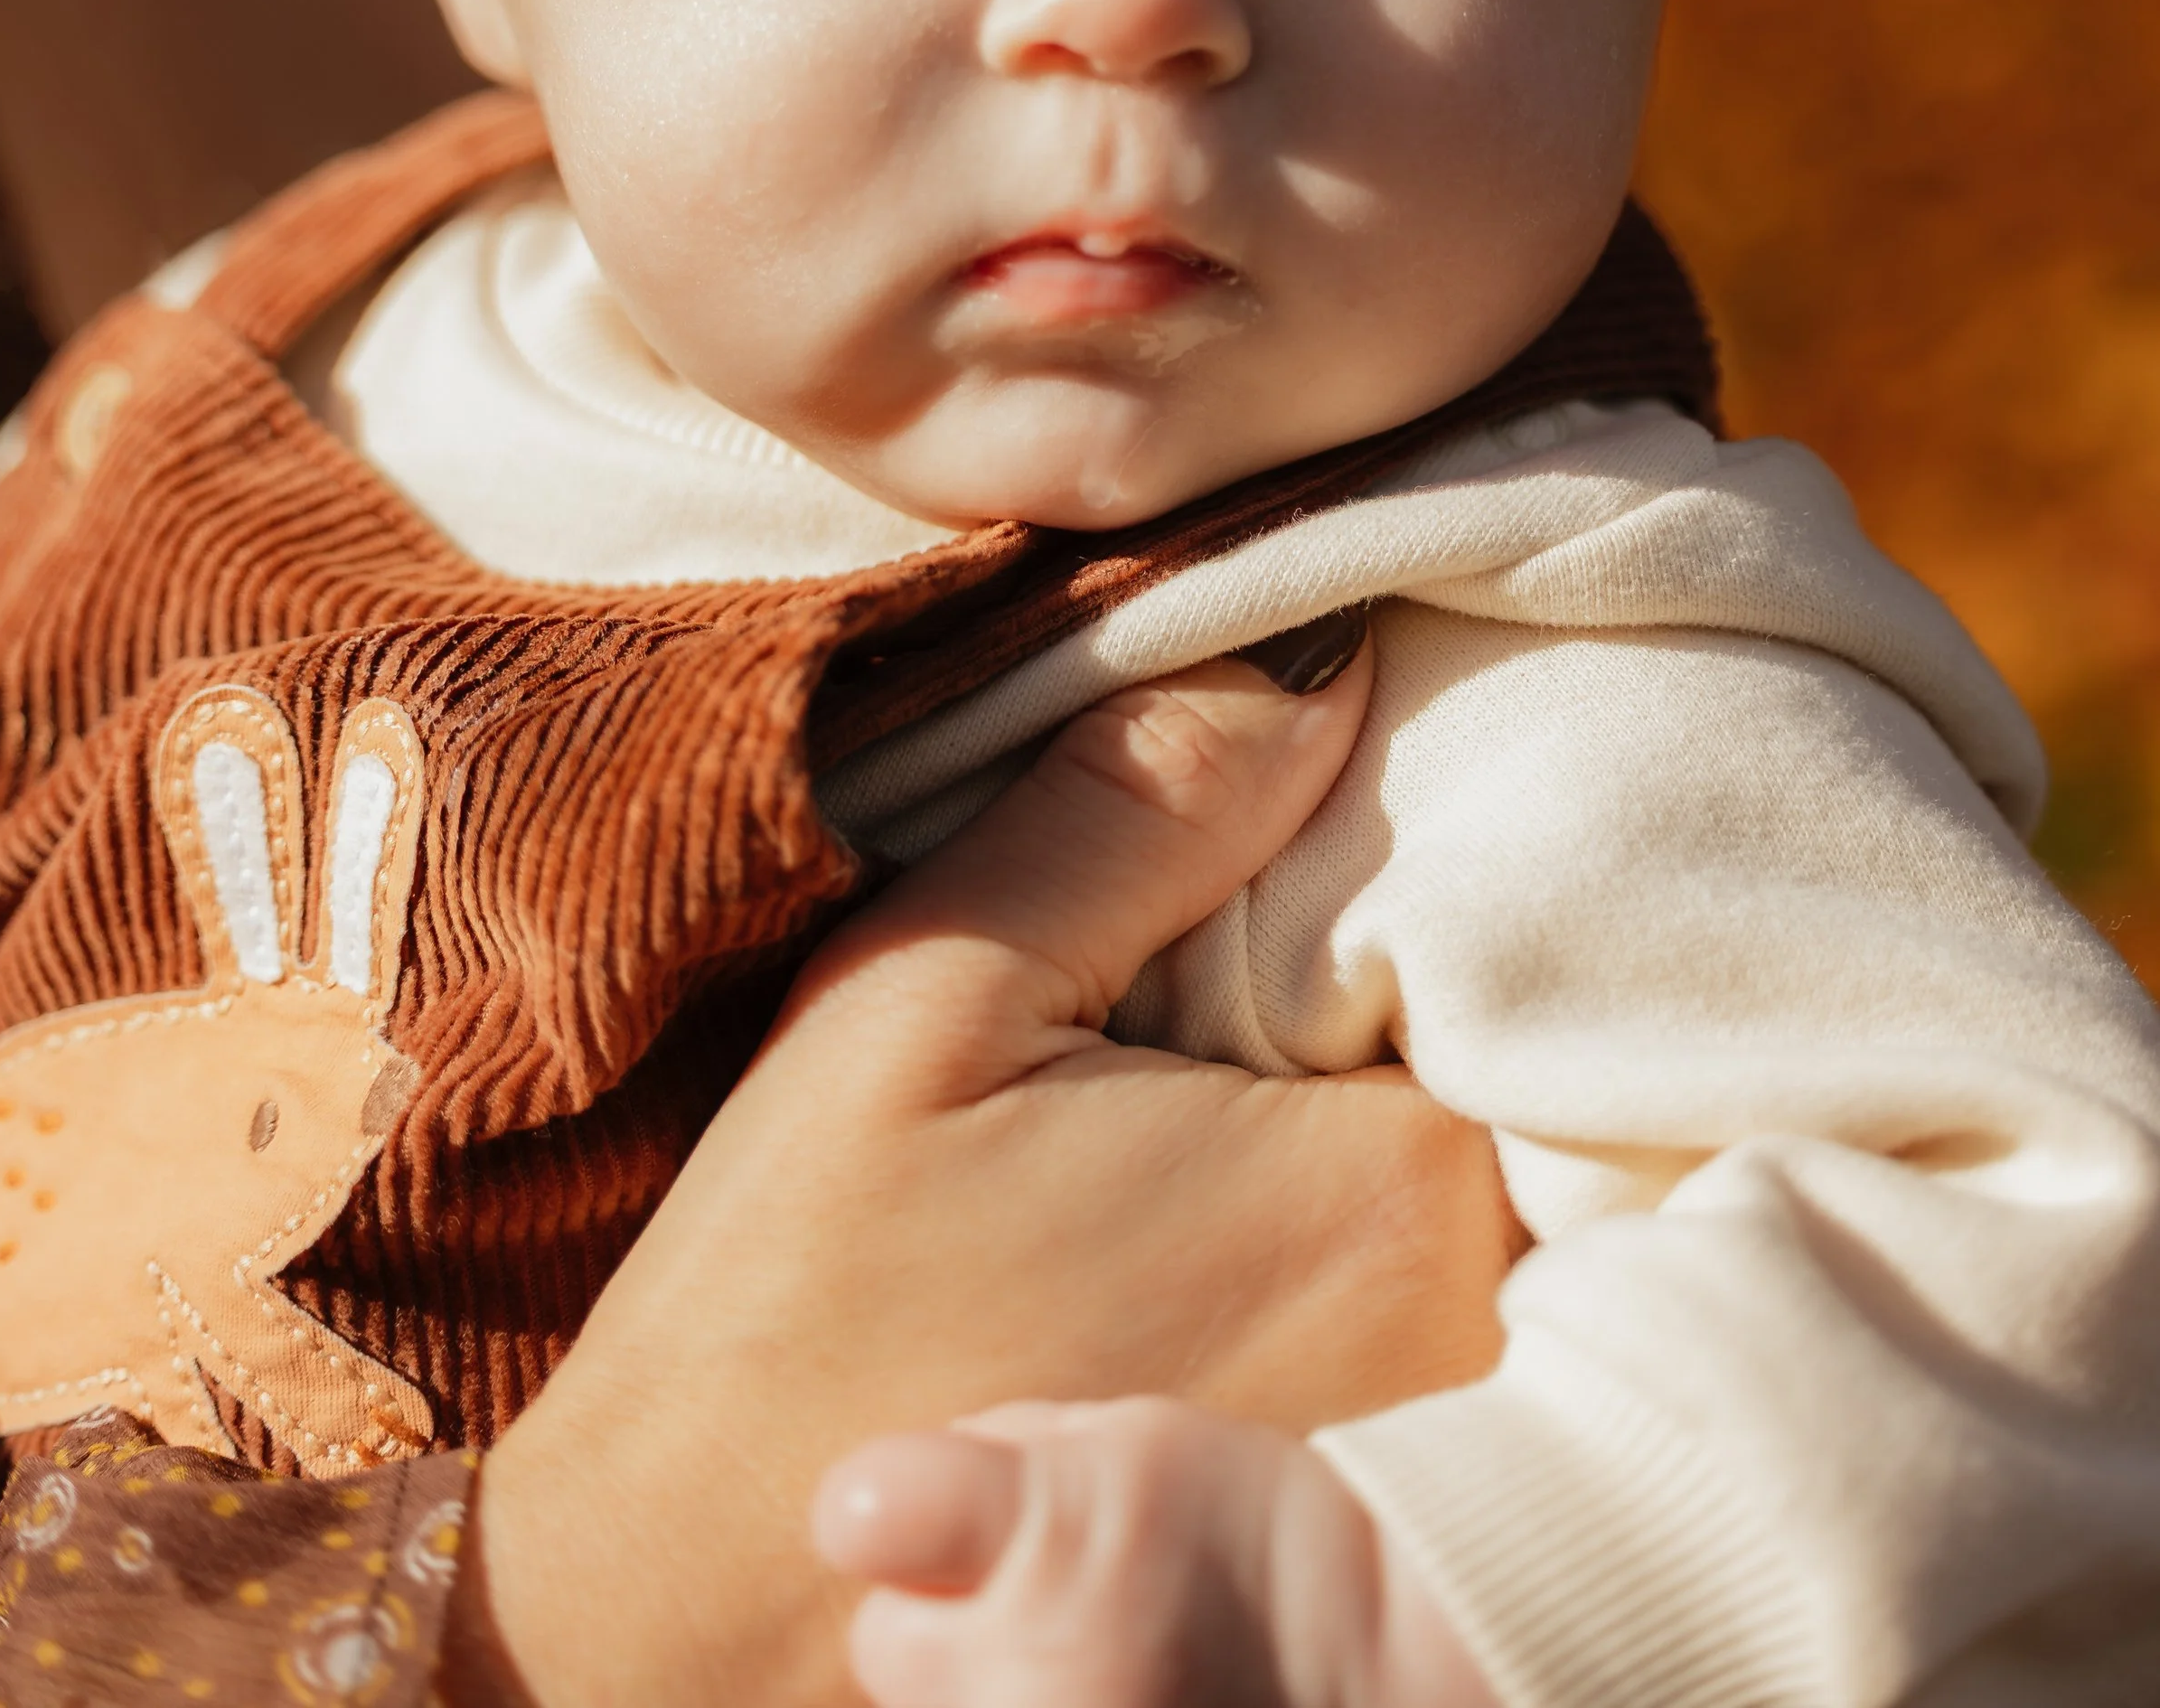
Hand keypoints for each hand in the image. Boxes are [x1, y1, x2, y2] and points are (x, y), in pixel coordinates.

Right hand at [467, 640, 1513, 1705]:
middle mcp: (1487, 1353)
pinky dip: (1420, 1229)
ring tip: (1294, 1024)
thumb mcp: (931, 997)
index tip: (1389, 772)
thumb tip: (1330, 640)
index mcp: (1405, 1198)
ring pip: (1534, 1201)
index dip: (1480, 841)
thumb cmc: (791, 1314)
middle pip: (1564, 1080)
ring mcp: (1453, 1469)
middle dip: (1474, 972)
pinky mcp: (1378, 1538)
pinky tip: (1269, 1183)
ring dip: (1451, 1094)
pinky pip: (1478, 1322)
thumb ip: (1141, 804)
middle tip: (1324, 891)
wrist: (683, 1642)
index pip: (1557, 949)